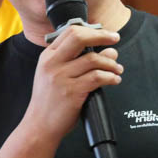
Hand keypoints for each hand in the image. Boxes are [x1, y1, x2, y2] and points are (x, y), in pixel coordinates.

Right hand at [23, 24, 122, 145]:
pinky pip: (97, 77)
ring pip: (93, 59)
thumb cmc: (49, 102)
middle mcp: (52, 64)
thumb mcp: (55, 76)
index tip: (105, 34)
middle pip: (79, 37)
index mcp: (47, 57)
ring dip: (111, 63)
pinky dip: (110, 77)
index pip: (70, 32)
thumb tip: (109, 51)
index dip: (92, 30)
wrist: (39, 127)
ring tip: (117, 69)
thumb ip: (78, 62)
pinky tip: (114, 80)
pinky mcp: (71, 92)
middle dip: (102, 36)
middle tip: (115, 39)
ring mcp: (61, 77)